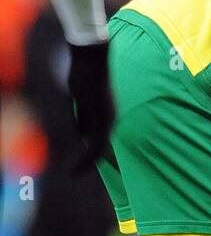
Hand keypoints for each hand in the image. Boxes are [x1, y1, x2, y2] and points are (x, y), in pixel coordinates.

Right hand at [67, 40, 114, 168]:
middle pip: (101, 148)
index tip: (81, 162)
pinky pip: (94, 147)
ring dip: (85, 164)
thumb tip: (81, 130)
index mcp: (108, 115)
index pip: (101, 140)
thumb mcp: (83, 100)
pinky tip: (75, 167)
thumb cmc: (85, 75)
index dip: (91, 153)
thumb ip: (83, 116)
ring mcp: (107, 121)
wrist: (91, 63)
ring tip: (73, 173)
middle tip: (75, 172)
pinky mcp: (101, 121)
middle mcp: (111, 120)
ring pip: (98, 150)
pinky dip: (85, 160)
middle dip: (88, 162)